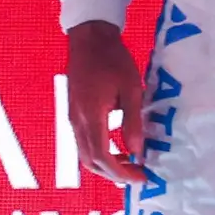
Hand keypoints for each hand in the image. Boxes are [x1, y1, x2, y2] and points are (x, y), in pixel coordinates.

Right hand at [66, 20, 148, 188]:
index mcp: (91, 115)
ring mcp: (72, 117)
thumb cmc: (113, 60)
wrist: (89, 39)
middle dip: (113, 174)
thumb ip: (133, 122)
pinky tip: (116, 146)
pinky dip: (99, 153)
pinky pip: (83, 142)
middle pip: (90, 161)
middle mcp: (77, 121)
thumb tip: (136, 152)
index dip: (121, 172)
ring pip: (84, 154)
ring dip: (105, 164)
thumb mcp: (131, 90)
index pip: (102, 157)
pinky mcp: (73, 112)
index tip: (141, 176)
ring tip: (128, 164)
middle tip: (136, 174)